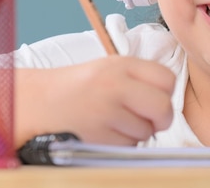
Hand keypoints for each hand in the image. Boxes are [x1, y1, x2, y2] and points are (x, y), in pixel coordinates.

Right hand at [14, 56, 175, 146]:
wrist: (41, 102)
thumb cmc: (80, 87)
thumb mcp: (110, 69)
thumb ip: (140, 79)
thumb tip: (168, 101)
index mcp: (122, 64)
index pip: (166, 79)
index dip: (166, 93)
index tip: (156, 99)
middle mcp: (116, 85)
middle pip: (163, 108)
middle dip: (162, 119)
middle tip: (151, 120)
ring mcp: (107, 111)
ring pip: (146, 131)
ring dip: (136, 132)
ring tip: (113, 121)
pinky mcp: (99, 135)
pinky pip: (127, 146)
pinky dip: (120, 143)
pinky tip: (103, 130)